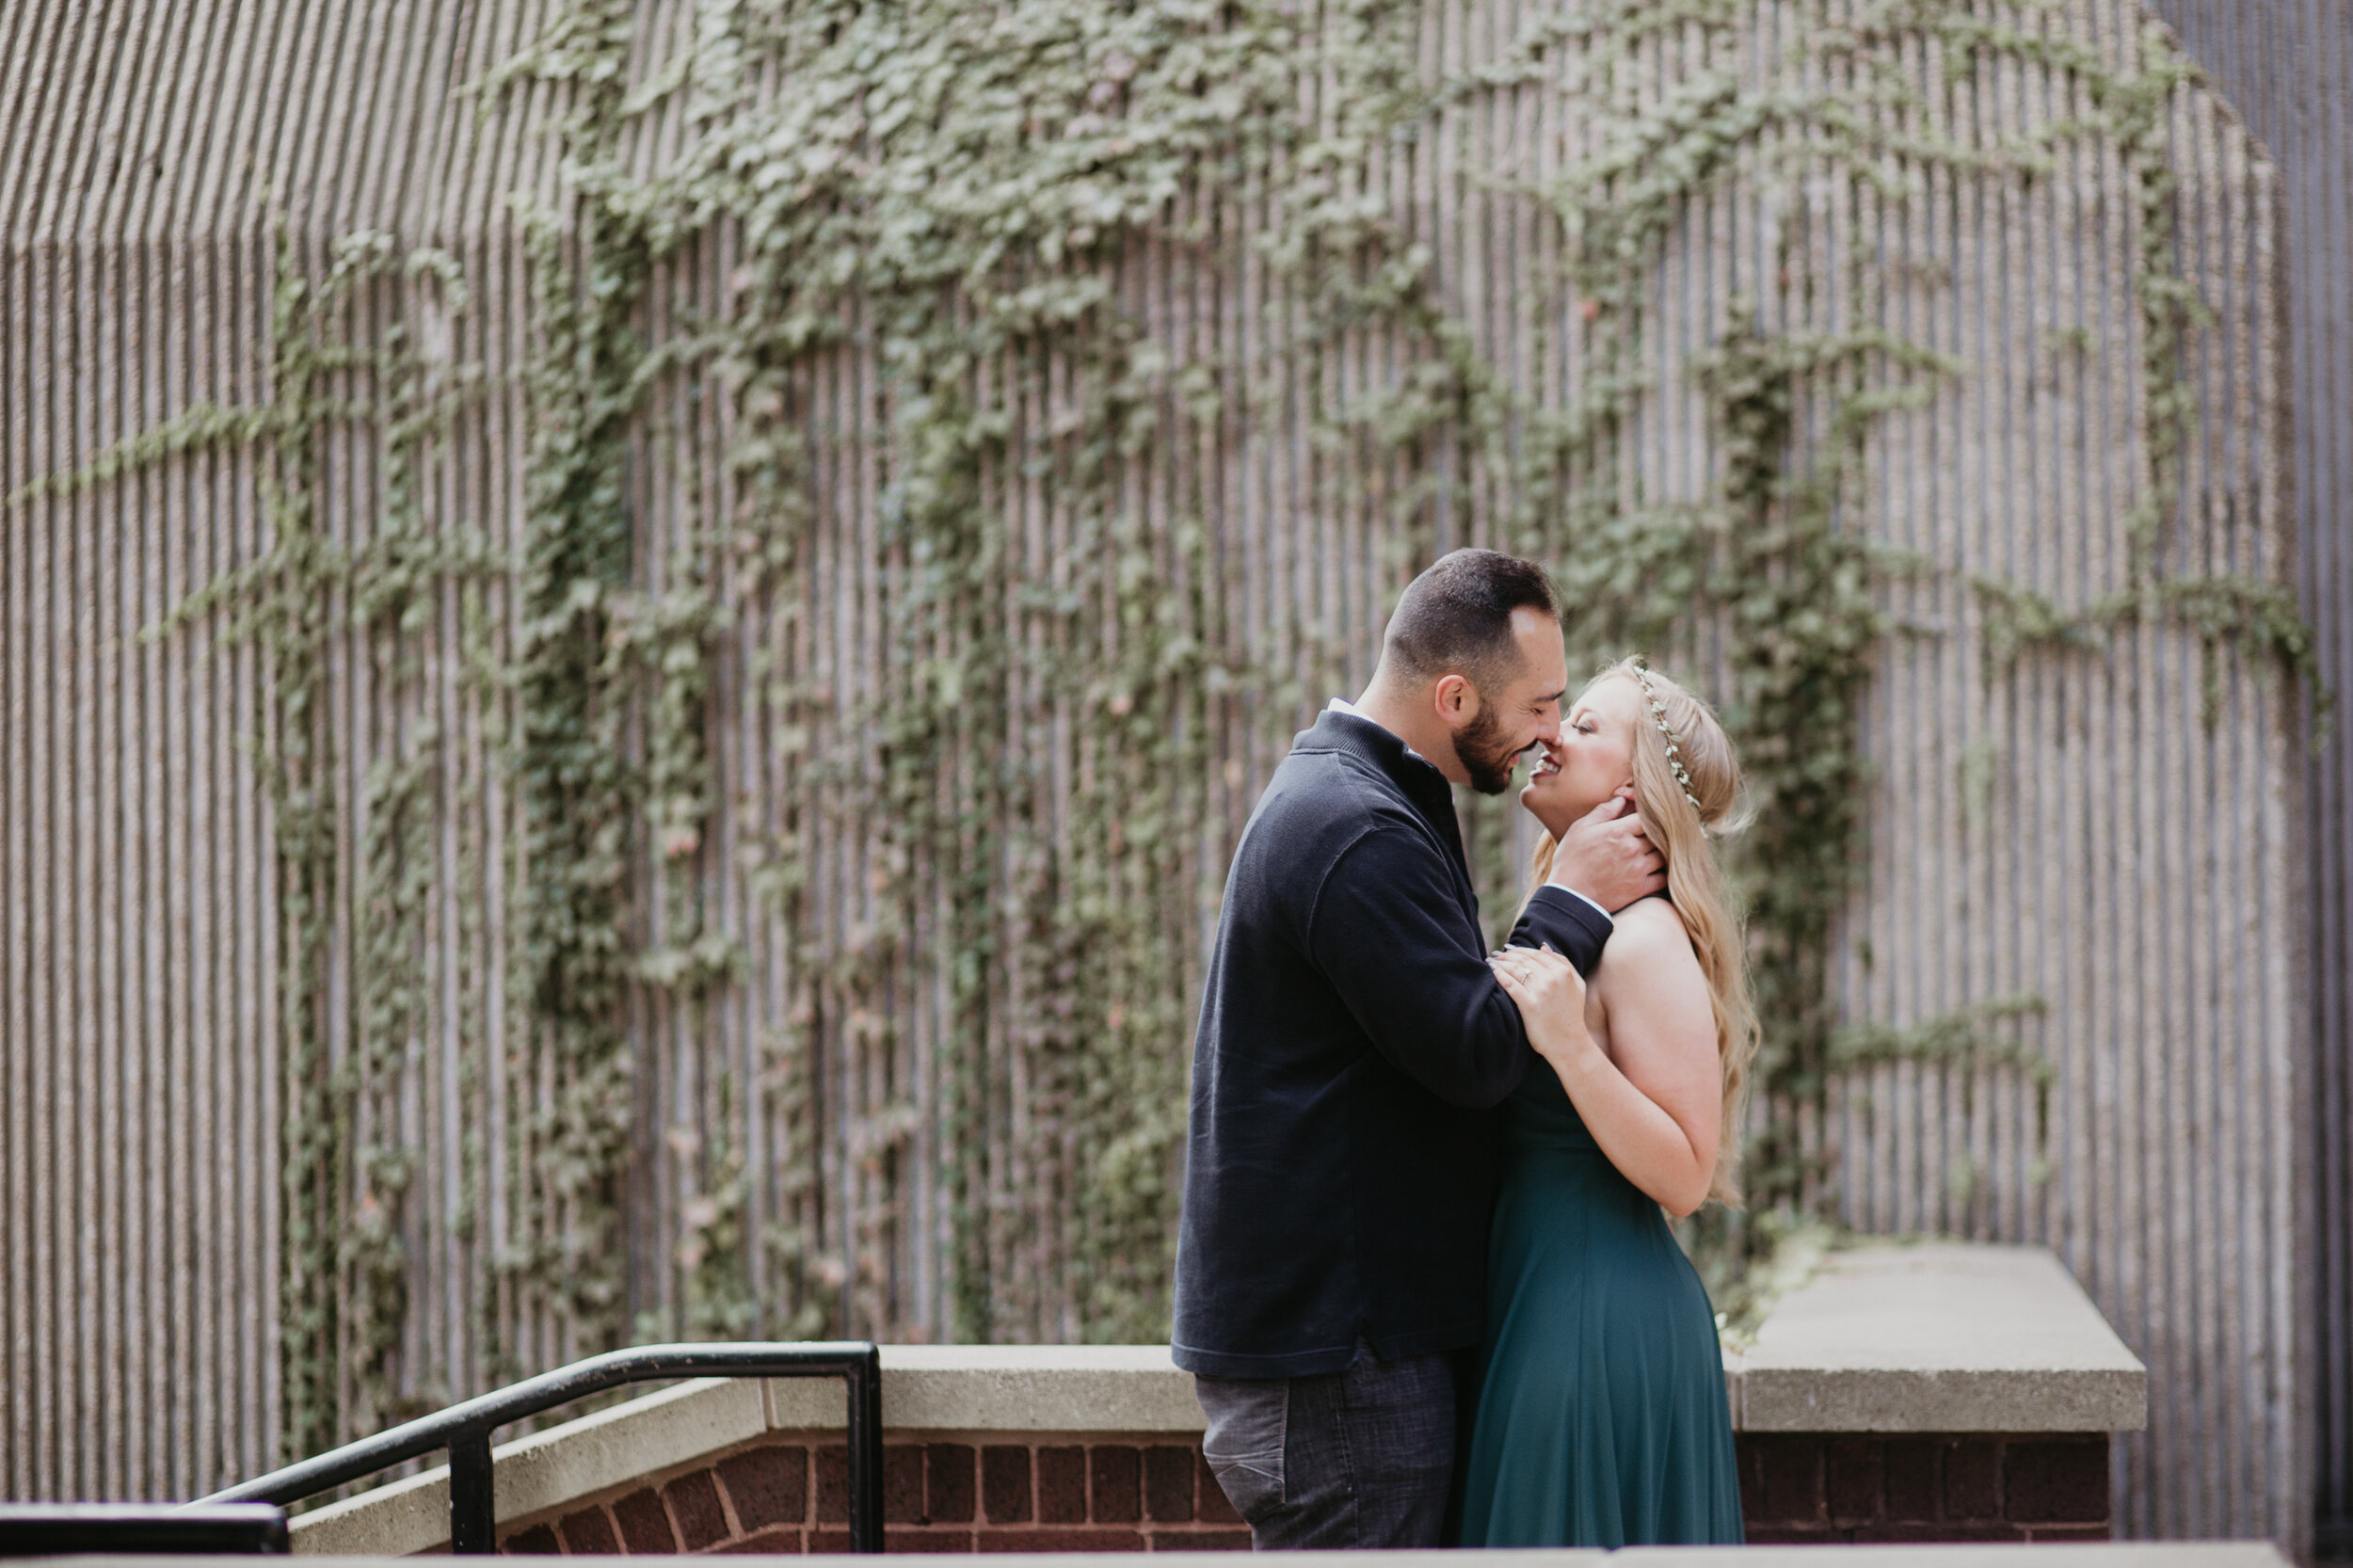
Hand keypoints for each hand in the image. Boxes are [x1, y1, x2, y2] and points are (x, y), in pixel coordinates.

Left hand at [1489, 945, 1592, 1062]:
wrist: (1569, 1043)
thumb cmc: (1571, 1014)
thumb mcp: (1577, 985)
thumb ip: (1564, 963)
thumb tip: (1543, 946)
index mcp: (1564, 972)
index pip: (1536, 954)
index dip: (1520, 950)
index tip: (1509, 950)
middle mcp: (1553, 978)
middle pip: (1524, 959)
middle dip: (1508, 955)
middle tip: (1497, 955)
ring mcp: (1541, 991)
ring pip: (1516, 968)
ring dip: (1501, 963)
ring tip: (1492, 962)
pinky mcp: (1529, 1005)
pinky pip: (1510, 984)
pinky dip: (1499, 975)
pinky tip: (1492, 971)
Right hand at [1548, 796, 1663, 911]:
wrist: (1569, 896)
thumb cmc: (1570, 861)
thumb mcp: (1580, 829)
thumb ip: (1603, 811)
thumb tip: (1621, 799)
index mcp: (1618, 831)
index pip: (1645, 817)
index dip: (1645, 817)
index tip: (1640, 821)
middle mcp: (1632, 849)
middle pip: (1657, 835)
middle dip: (1654, 834)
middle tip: (1647, 836)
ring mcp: (1638, 869)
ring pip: (1663, 855)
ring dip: (1659, 853)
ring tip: (1652, 852)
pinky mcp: (1641, 888)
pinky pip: (1663, 877)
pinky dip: (1662, 873)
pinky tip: (1655, 870)